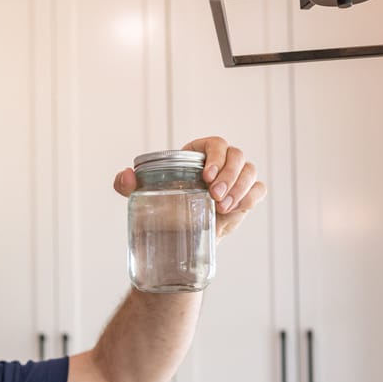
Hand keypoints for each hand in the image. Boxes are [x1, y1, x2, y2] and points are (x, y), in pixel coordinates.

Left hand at [113, 137, 266, 239]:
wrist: (181, 238)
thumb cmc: (164, 210)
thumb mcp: (146, 197)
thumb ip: (129, 185)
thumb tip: (124, 176)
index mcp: (199, 154)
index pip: (216, 143)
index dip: (215, 156)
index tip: (206, 176)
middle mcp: (221, 163)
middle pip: (237, 156)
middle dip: (229, 175)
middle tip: (214, 197)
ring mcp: (236, 179)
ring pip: (250, 171)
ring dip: (240, 188)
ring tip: (222, 208)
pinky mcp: (246, 195)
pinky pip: (259, 189)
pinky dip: (250, 197)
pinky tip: (234, 209)